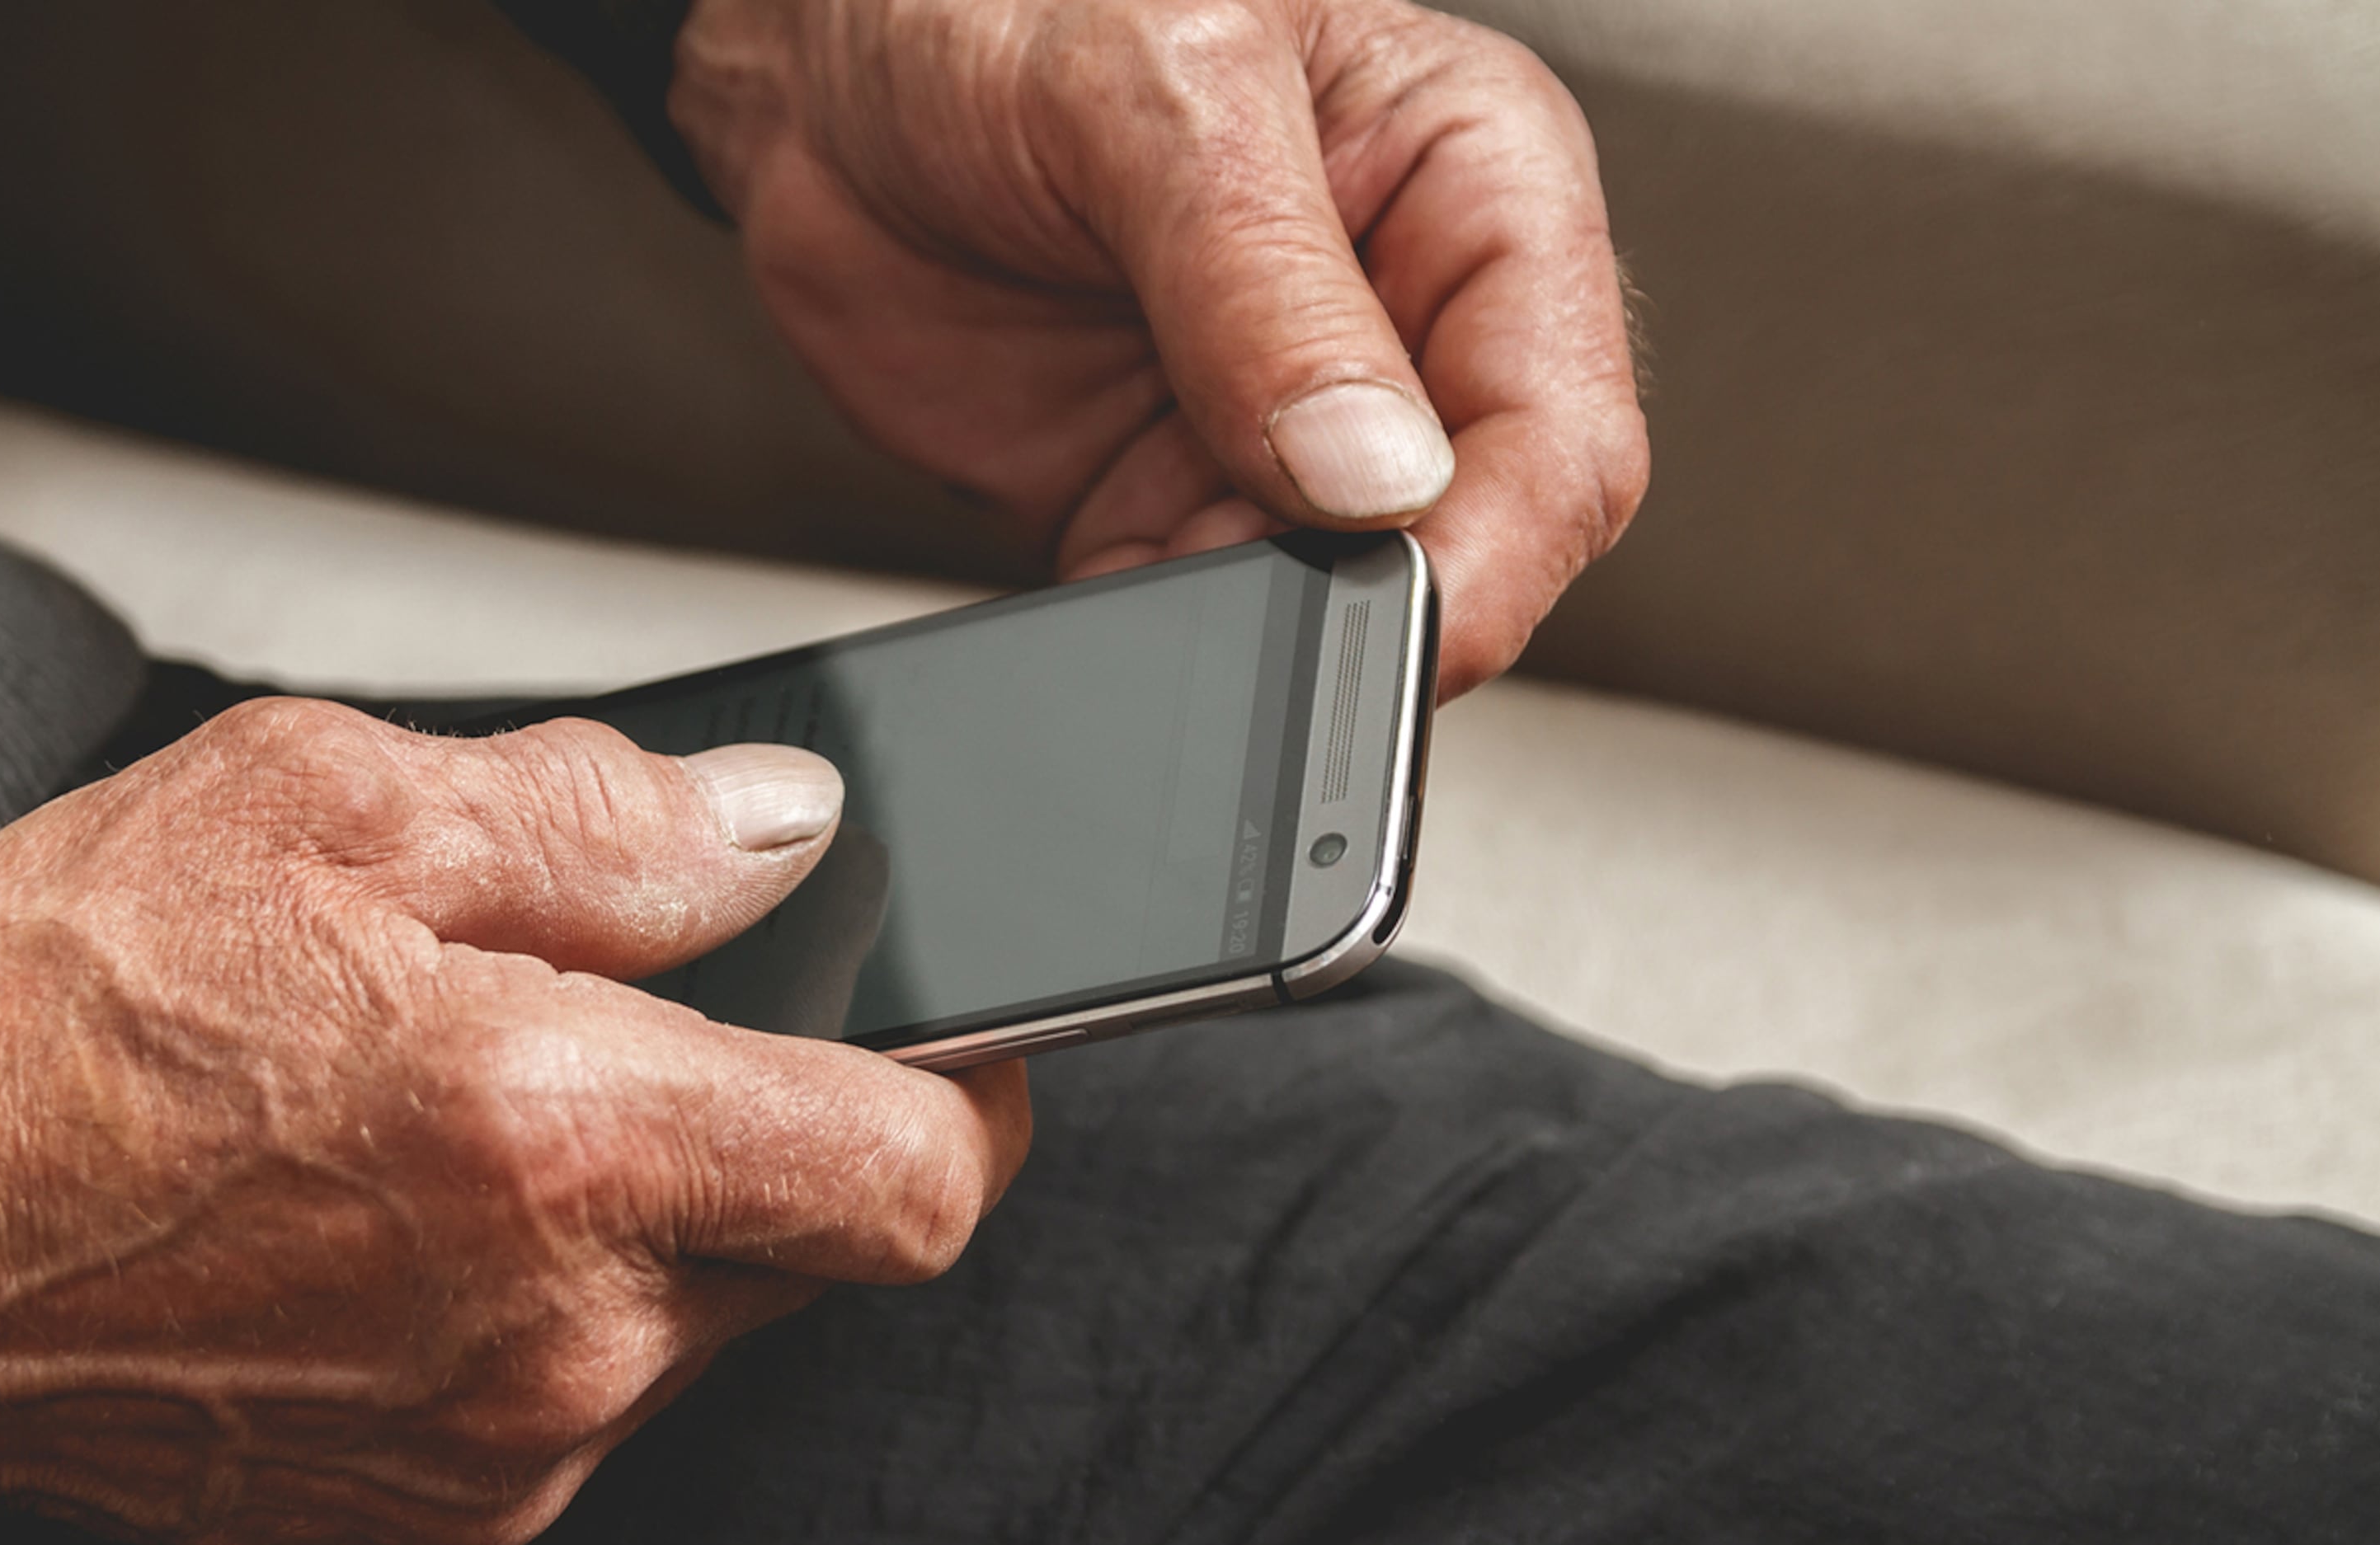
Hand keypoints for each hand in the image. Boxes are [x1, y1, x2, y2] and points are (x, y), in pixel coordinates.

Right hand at [0, 702, 1029, 1544]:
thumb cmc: (36, 1021)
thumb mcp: (313, 806)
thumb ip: (597, 818)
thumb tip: (776, 824)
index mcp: (555, 1138)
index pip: (918, 1180)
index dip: (964, 1103)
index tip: (937, 1049)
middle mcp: (553, 1338)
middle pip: (813, 1255)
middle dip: (758, 1141)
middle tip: (604, 1040)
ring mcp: (490, 1464)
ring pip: (689, 1336)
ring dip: (631, 1231)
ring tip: (448, 1132)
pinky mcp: (417, 1544)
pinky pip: (568, 1425)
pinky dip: (529, 1332)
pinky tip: (386, 1245)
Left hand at [673, 0, 1647, 696]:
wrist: (822, 66)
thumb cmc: (993, 3)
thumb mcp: (1154, 94)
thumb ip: (1264, 285)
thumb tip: (1377, 474)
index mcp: (1468, 184)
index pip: (1557, 423)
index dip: (1497, 552)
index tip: (1404, 621)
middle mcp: (1394, 321)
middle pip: (1465, 545)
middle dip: (1370, 611)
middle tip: (1265, 624)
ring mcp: (1273, 430)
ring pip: (1325, 608)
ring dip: (1249, 637)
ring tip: (1149, 564)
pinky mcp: (1155, 499)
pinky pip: (1188, 623)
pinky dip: (1149, 645)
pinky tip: (1098, 607)